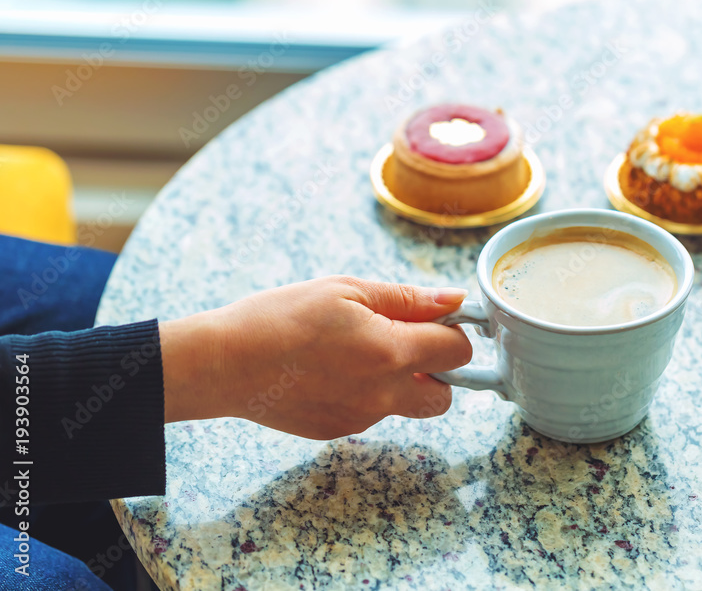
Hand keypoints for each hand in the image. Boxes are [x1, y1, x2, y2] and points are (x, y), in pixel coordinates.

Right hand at [159, 276, 470, 438]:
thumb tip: (454, 300)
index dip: (452, 329)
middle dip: (437, 370)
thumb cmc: (281, 317)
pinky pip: (373, 413)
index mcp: (391, 352)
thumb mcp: (347, 291)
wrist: (225, 363)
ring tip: (359, 353)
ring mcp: (361, 418)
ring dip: (401, 382)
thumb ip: (407, 299)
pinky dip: (367, 393)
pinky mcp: (339, 430)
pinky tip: (332, 370)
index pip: (457, 350)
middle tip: (405, 341)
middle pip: (445, 395)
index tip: (435, 318)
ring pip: (407, 405)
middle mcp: (383, 394)